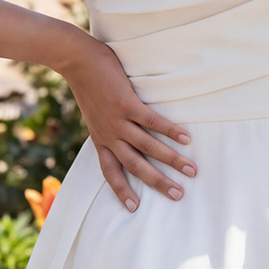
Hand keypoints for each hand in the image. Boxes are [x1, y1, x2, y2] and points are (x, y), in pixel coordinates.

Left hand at [56, 32, 195, 210]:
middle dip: (158, 183)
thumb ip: (108, 126)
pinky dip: (170, 131)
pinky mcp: (125, 104)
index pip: (110, 172)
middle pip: (135, 166)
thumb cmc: (88, 84)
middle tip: (178, 195)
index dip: (121, 190)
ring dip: (172, 160)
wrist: (76, 60)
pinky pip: (152, 122)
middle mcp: (109, 135)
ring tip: (192, 170)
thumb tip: (125, 134)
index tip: (134, 208)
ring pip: (148, 147)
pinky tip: (186, 139)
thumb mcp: (94, 113)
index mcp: (100, 139)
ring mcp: (117, 121)